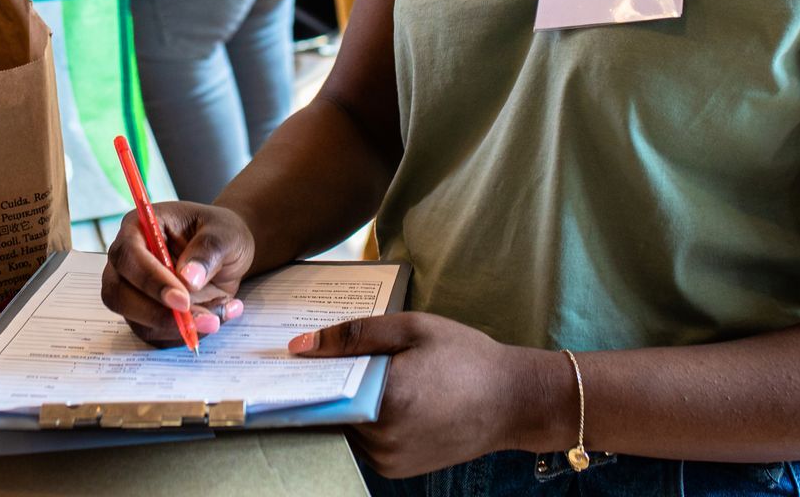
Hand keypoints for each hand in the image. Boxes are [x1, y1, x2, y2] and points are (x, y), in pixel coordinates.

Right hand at [100, 201, 256, 345]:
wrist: (228, 253)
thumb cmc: (220, 235)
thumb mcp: (225, 233)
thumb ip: (208, 250)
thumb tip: (187, 278)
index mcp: (139, 228)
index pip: (128, 256)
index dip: (150, 281)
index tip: (182, 300)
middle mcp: (128, 261)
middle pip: (118, 294)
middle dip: (158, 313)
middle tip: (200, 319)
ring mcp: (133, 290)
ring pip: (137, 320)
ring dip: (178, 328)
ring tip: (218, 316)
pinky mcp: (145, 315)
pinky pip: (155, 335)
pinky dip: (185, 334)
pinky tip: (215, 317)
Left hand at [288, 312, 541, 478]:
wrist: (512, 401)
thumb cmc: (465, 356)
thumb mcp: (412, 329)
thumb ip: (354, 335)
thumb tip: (300, 346)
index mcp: (387, 398)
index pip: (323, 389)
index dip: (306, 373)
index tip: (288, 360)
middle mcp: (384, 438)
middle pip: (331, 409)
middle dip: (327, 385)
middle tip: (328, 361)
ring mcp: (389, 459)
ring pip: (346, 428)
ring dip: (347, 405)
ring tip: (363, 376)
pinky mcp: (397, 470)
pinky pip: (364, 443)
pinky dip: (365, 422)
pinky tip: (384, 398)